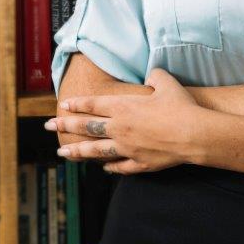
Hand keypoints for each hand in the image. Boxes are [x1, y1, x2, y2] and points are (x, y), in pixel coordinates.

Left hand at [45, 68, 211, 174]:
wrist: (194, 134)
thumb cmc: (180, 105)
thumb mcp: (166, 82)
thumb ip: (154, 75)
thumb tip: (151, 75)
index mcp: (123, 106)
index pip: (93, 104)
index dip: (77, 105)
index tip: (63, 106)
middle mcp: (120, 127)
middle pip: (87, 127)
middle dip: (66, 126)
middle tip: (49, 126)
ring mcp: (127, 147)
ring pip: (96, 150)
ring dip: (77, 152)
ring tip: (62, 153)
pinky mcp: (139, 163)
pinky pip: (119, 166)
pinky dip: (109, 167)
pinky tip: (102, 168)